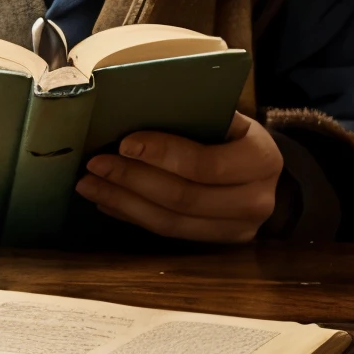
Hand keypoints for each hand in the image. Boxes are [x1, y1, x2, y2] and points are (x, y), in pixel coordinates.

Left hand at [75, 112, 281, 242]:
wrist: (264, 172)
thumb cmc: (236, 134)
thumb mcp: (229, 116)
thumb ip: (195, 115)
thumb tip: (135, 108)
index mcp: (261, 159)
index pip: (204, 164)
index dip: (162, 154)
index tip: (125, 143)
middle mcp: (256, 201)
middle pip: (183, 198)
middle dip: (132, 180)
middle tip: (95, 165)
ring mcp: (238, 231)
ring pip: (171, 224)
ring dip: (124, 203)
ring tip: (90, 185)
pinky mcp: (217, 245)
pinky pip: (168, 234)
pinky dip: (133, 216)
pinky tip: (109, 200)